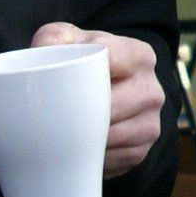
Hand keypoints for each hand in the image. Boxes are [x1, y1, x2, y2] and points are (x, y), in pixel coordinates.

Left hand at [33, 23, 166, 174]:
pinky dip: (92, 157)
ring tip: (60, 134)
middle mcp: (151, 89)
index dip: (84, 72)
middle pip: (111, 107)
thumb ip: (54, 37)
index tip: (61, 81)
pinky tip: (78, 149)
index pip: (114, 61)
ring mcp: (151, 122)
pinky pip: (113, 159)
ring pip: (111, 136)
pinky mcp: (142, 150)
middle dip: (79, 113)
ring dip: (84, 139)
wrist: (105, 92)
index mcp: (139, 56)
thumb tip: (44, 49)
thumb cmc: (83, 63)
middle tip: (50, 115)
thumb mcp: (68, 40)